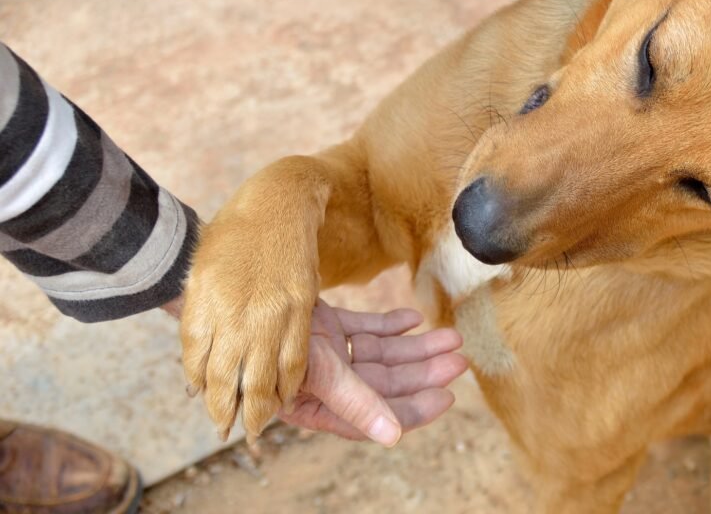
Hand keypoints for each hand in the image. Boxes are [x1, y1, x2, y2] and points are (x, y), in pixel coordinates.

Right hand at [278, 302, 467, 444]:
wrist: (233, 291)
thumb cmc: (268, 339)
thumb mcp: (316, 373)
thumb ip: (356, 403)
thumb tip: (394, 437)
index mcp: (313, 404)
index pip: (373, 416)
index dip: (411, 410)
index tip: (447, 398)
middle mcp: (320, 381)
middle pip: (382, 383)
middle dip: (423, 372)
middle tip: (460, 360)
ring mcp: (322, 351)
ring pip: (378, 354)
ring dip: (415, 347)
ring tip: (450, 337)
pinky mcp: (322, 323)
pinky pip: (362, 328)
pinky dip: (387, 325)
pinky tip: (412, 319)